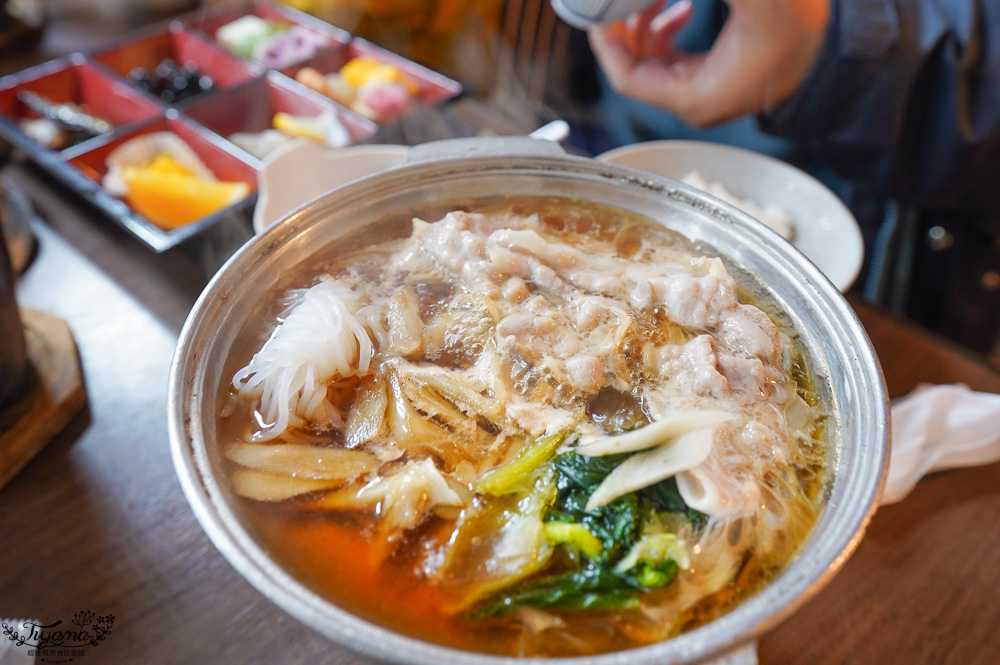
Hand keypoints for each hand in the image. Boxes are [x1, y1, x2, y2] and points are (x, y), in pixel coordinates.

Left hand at [588, 0, 830, 126]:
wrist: (839, 45)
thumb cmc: (799, 25)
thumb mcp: (746, 0)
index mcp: (695, 98)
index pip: (626, 77)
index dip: (607, 41)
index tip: (598, 11)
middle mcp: (696, 104)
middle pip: (636, 69)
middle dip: (626, 27)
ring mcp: (705, 93)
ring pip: (653, 62)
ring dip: (646, 26)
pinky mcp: (715, 80)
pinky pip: (673, 60)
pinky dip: (666, 32)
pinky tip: (678, 8)